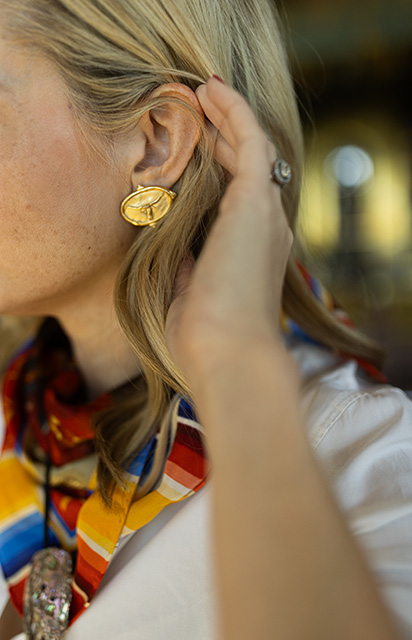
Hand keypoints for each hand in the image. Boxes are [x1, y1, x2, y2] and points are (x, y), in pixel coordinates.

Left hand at [165, 77, 292, 382]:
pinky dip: (233, 113)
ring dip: (227, 118)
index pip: (237, 200)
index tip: (194, 148)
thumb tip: (180, 251)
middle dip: (222, 137)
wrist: (226, 352)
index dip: (218, 169)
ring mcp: (264, 213)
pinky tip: (211, 91)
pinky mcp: (256, 201)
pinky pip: (250, 142)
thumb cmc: (205, 338)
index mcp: (251, 254)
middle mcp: (265, 229)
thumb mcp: (190, 296)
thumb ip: (189, 269)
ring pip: (251, 150)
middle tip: (196, 108)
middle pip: (247, 169)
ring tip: (202, 92)